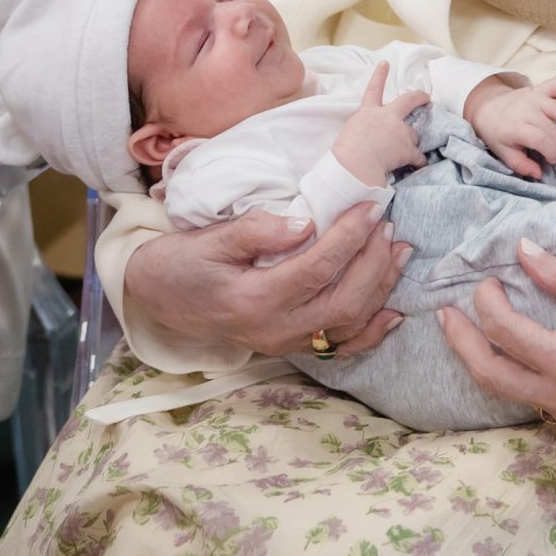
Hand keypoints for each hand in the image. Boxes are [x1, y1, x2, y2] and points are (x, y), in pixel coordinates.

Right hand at [124, 197, 411, 360]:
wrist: (155, 298)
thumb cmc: (180, 263)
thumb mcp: (210, 239)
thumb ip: (257, 231)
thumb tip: (306, 223)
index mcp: (254, 301)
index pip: (316, 269)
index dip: (349, 237)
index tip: (370, 207)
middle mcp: (275, 330)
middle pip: (344, 303)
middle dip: (374, 264)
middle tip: (388, 226)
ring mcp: (285, 343)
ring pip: (348, 325)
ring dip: (381, 289)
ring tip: (400, 252)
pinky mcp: (290, 346)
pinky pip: (339, 348)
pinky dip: (372, 332)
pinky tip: (393, 312)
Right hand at [333, 61, 429, 187]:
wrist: (355, 164)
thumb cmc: (346, 152)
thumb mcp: (352, 132)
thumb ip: (365, 129)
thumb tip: (373, 140)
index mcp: (368, 113)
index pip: (373, 90)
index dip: (379, 76)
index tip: (385, 63)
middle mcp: (387, 117)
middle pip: (407, 102)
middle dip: (419, 97)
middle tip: (426, 97)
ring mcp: (400, 132)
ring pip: (412, 136)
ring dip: (410, 144)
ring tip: (401, 156)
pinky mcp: (407, 148)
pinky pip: (418, 156)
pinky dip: (418, 162)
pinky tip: (418, 165)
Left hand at [437, 242, 555, 445]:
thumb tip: (526, 250)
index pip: (506, 334)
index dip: (486, 304)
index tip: (487, 282)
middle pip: (490, 376)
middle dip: (460, 343)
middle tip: (444, 316)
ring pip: (514, 397)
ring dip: (488, 364)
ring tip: (475, 335)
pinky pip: (544, 409)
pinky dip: (525, 382)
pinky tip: (526, 361)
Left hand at [467, 76, 555, 178]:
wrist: (486, 107)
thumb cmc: (496, 132)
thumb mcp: (502, 152)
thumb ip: (520, 164)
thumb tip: (538, 173)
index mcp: (515, 126)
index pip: (540, 140)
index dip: (551, 152)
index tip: (553, 161)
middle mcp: (527, 110)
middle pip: (553, 130)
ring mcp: (534, 97)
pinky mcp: (539, 89)